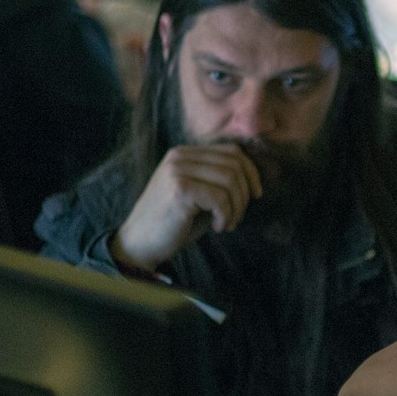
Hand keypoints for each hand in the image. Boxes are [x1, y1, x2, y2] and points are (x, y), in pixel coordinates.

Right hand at [109, 143, 263, 270]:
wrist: (140, 244)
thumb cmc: (174, 223)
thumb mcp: (199, 196)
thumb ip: (218, 181)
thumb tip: (255, 177)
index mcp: (184, 154)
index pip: (232, 152)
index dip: (251, 172)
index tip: (256, 195)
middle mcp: (179, 157)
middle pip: (235, 164)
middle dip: (244, 193)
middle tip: (237, 217)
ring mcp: (177, 171)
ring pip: (230, 180)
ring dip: (236, 207)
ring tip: (227, 224)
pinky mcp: (179, 189)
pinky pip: (220, 198)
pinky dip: (226, 216)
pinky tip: (217, 227)